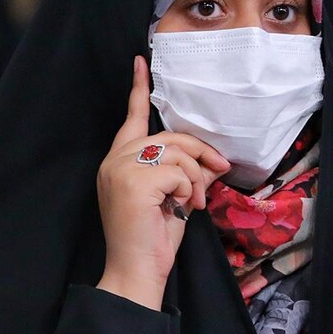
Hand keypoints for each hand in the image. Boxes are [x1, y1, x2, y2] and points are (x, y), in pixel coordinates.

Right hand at [95, 56, 229, 310]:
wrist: (135, 271)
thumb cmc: (152, 241)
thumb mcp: (175, 200)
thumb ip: (187, 176)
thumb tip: (212, 162)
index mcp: (118, 163)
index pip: (131, 118)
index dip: (138, 89)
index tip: (141, 62)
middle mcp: (114, 161)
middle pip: (168, 136)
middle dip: (200, 152)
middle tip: (219, 170)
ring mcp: (120, 169)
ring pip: (176, 152)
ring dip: (195, 178)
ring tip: (194, 203)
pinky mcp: (133, 181)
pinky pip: (178, 171)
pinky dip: (189, 190)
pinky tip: (183, 208)